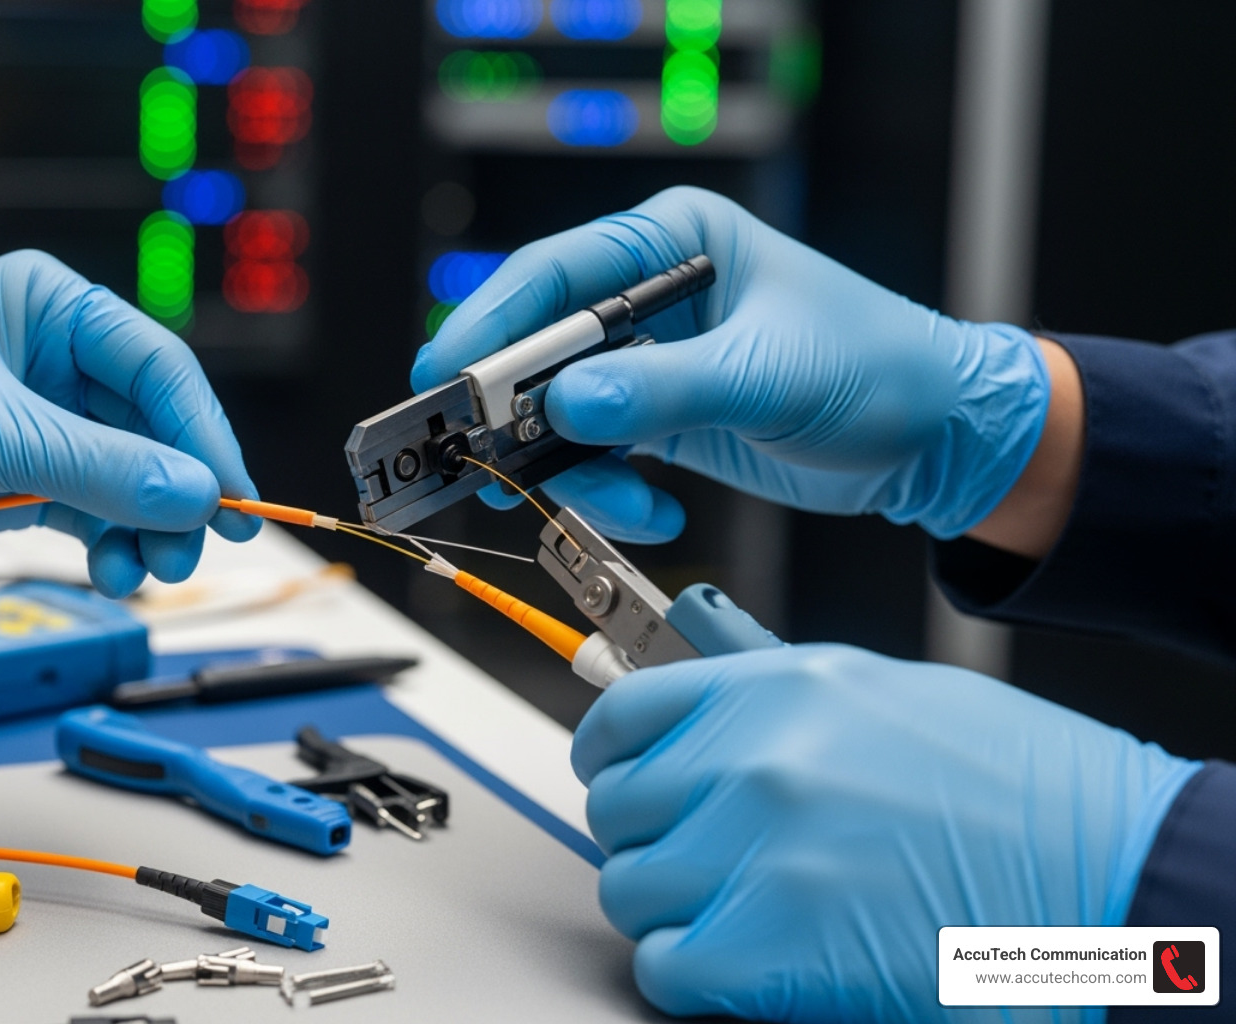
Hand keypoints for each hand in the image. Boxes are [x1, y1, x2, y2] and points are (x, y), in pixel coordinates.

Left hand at [0, 250, 258, 595]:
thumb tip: (197, 495)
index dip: (202, 433)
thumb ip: (97, 466)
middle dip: (178, 492)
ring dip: (149, 528)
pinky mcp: (24, 479)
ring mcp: (43, 424)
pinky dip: (115, 545)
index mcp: (50, 308)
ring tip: (148, 570)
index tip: (229, 493)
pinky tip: (117, 571)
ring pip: (133, 479)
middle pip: (155, 431)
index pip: (159, 368)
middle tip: (197, 545)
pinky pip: (97, 512)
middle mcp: (56, 361)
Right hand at [412, 186, 1049, 543]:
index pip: (555, 275)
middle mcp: (651, 300)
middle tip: (481, 457)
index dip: (492, 325)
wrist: (935, 442)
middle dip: (515, 412)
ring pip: (559, 416)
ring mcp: (651, 365)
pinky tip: (657, 511)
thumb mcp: (768, 375)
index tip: (448, 375)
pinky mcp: (660, 420)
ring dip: (569, 470)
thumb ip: (664, 390)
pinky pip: (598, 458)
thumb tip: (565, 404)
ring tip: (612, 505)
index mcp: (674, 244)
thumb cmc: (881, 372)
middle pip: (541, 349)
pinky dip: (611, 495)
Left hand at [572, 645, 1197, 1020]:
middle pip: (618, 808)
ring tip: (737, 907)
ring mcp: (755, 853)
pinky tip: (743, 957)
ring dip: (672, 906)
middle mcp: (752, 760)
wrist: (1110, 876)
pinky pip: (666, 965)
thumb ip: (771, 704)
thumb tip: (695, 723)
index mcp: (777, 689)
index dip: (607, 751)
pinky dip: (692, 970)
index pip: (623, 713)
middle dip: (648, 835)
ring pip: (631, 889)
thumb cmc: (1020, 789)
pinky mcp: (771, 949)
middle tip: (698, 854)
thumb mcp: (882, 697)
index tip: (613, 774)